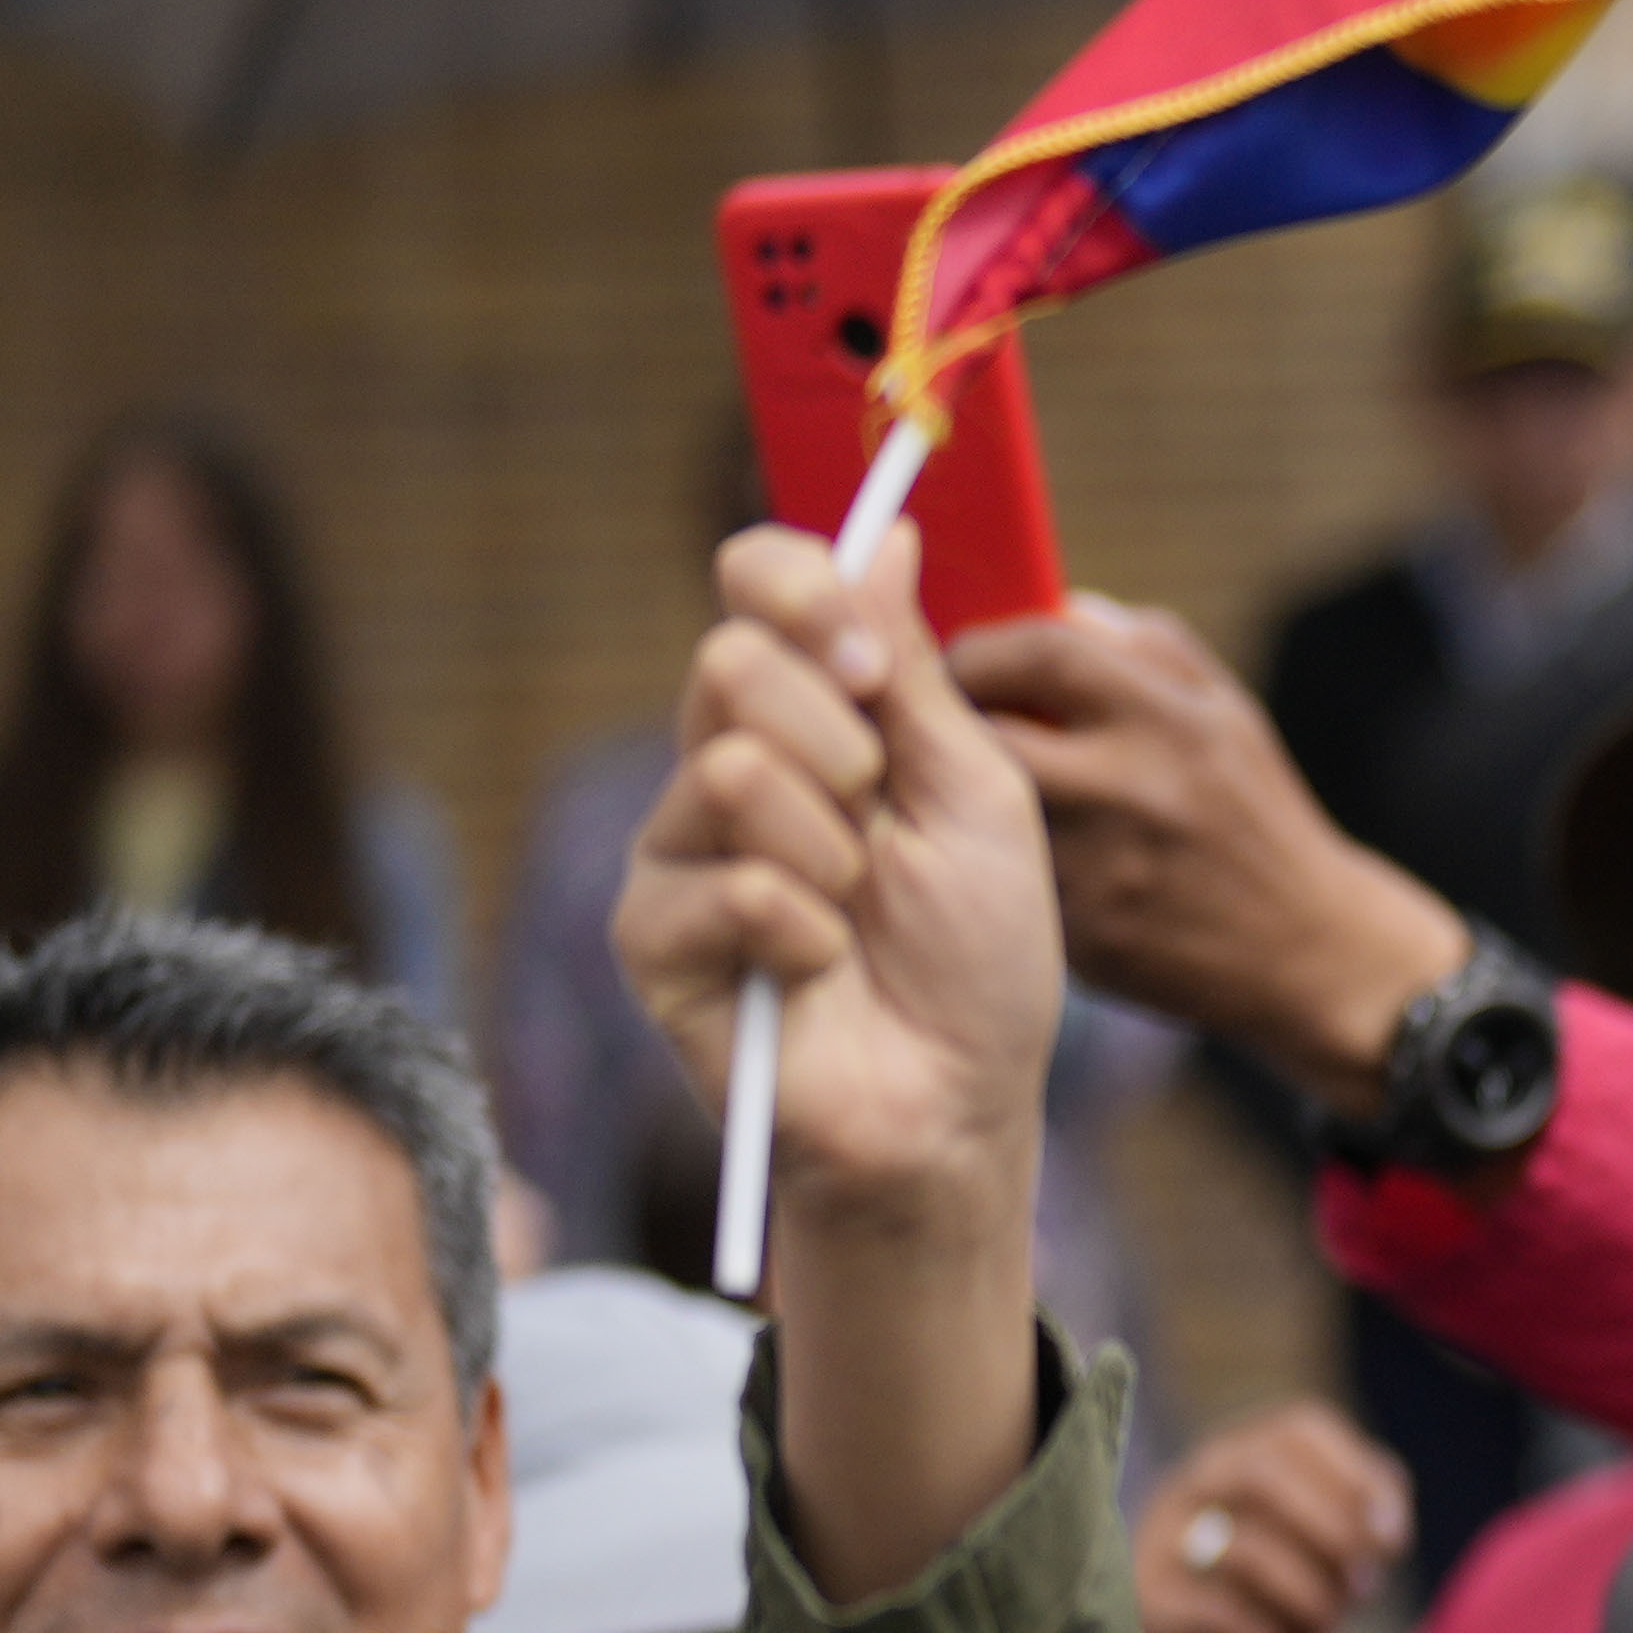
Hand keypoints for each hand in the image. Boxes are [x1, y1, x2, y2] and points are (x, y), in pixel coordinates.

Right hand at [621, 523, 1066, 1245]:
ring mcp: (679, 847)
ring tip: (858, 917)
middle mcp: (730, 763)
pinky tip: (817, 975)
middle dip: (839, 742)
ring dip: (833, 851)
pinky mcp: (650, 934)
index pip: (757, 587)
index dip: (798, 590)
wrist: (955, 1101)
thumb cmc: (982, 957)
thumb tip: (885, 530)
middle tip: (880, 819)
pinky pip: (724, 885)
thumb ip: (916, 672)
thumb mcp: (979, 795)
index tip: (867, 661)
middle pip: (730, 660)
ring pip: (729, 768)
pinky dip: (803, 933)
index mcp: (815, 715)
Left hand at [949, 600, 1474, 1114]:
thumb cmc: (1256, 817)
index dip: (980, 647)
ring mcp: (1101, 867)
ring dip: (966, 791)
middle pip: (985, 731)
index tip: (962, 660)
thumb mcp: (1227, 715)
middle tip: (947, 725)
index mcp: (1176, 721)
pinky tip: (1016, 863)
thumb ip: (1143, 649)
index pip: (1040, 650)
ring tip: (979, 791)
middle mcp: (1133, 789)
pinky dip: (996, 857)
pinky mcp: (1078, 931)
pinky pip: (1003, 872)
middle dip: (952, 720)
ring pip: (981, 807)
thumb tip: (1050, 604)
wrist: (1308, 953)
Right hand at [1129, 1404, 1410, 1632]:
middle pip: (1266, 1471)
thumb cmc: (1272, 1579)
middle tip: (1366, 1582)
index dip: (1360, 1477)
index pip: (1301, 1428)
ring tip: (1325, 1620)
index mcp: (1243, 1452)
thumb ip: (1361, 1516)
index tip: (1393, 1537)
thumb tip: (1384, 1530)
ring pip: (1247, 1549)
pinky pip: (1218, 1615)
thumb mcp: (1319, 1540)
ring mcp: (1162, 1537)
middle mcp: (1196, 1482)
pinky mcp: (1149, 1601)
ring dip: (1309, 1595)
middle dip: (1333, 1528)